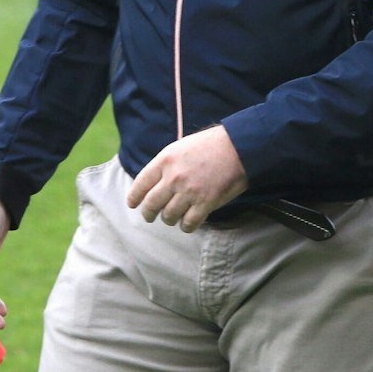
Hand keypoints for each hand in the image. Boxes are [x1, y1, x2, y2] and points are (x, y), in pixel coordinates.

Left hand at [128, 125, 247, 231]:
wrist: (239, 147)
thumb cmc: (211, 145)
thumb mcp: (181, 147)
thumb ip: (166, 164)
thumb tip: (154, 183)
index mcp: (165, 160)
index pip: (141, 184)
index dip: (134, 197)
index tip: (133, 204)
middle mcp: (174, 177)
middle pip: (152, 204)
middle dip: (148, 214)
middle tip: (150, 217)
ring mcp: (189, 192)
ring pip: (169, 216)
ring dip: (169, 219)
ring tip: (173, 218)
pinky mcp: (206, 203)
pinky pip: (189, 224)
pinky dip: (187, 226)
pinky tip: (188, 223)